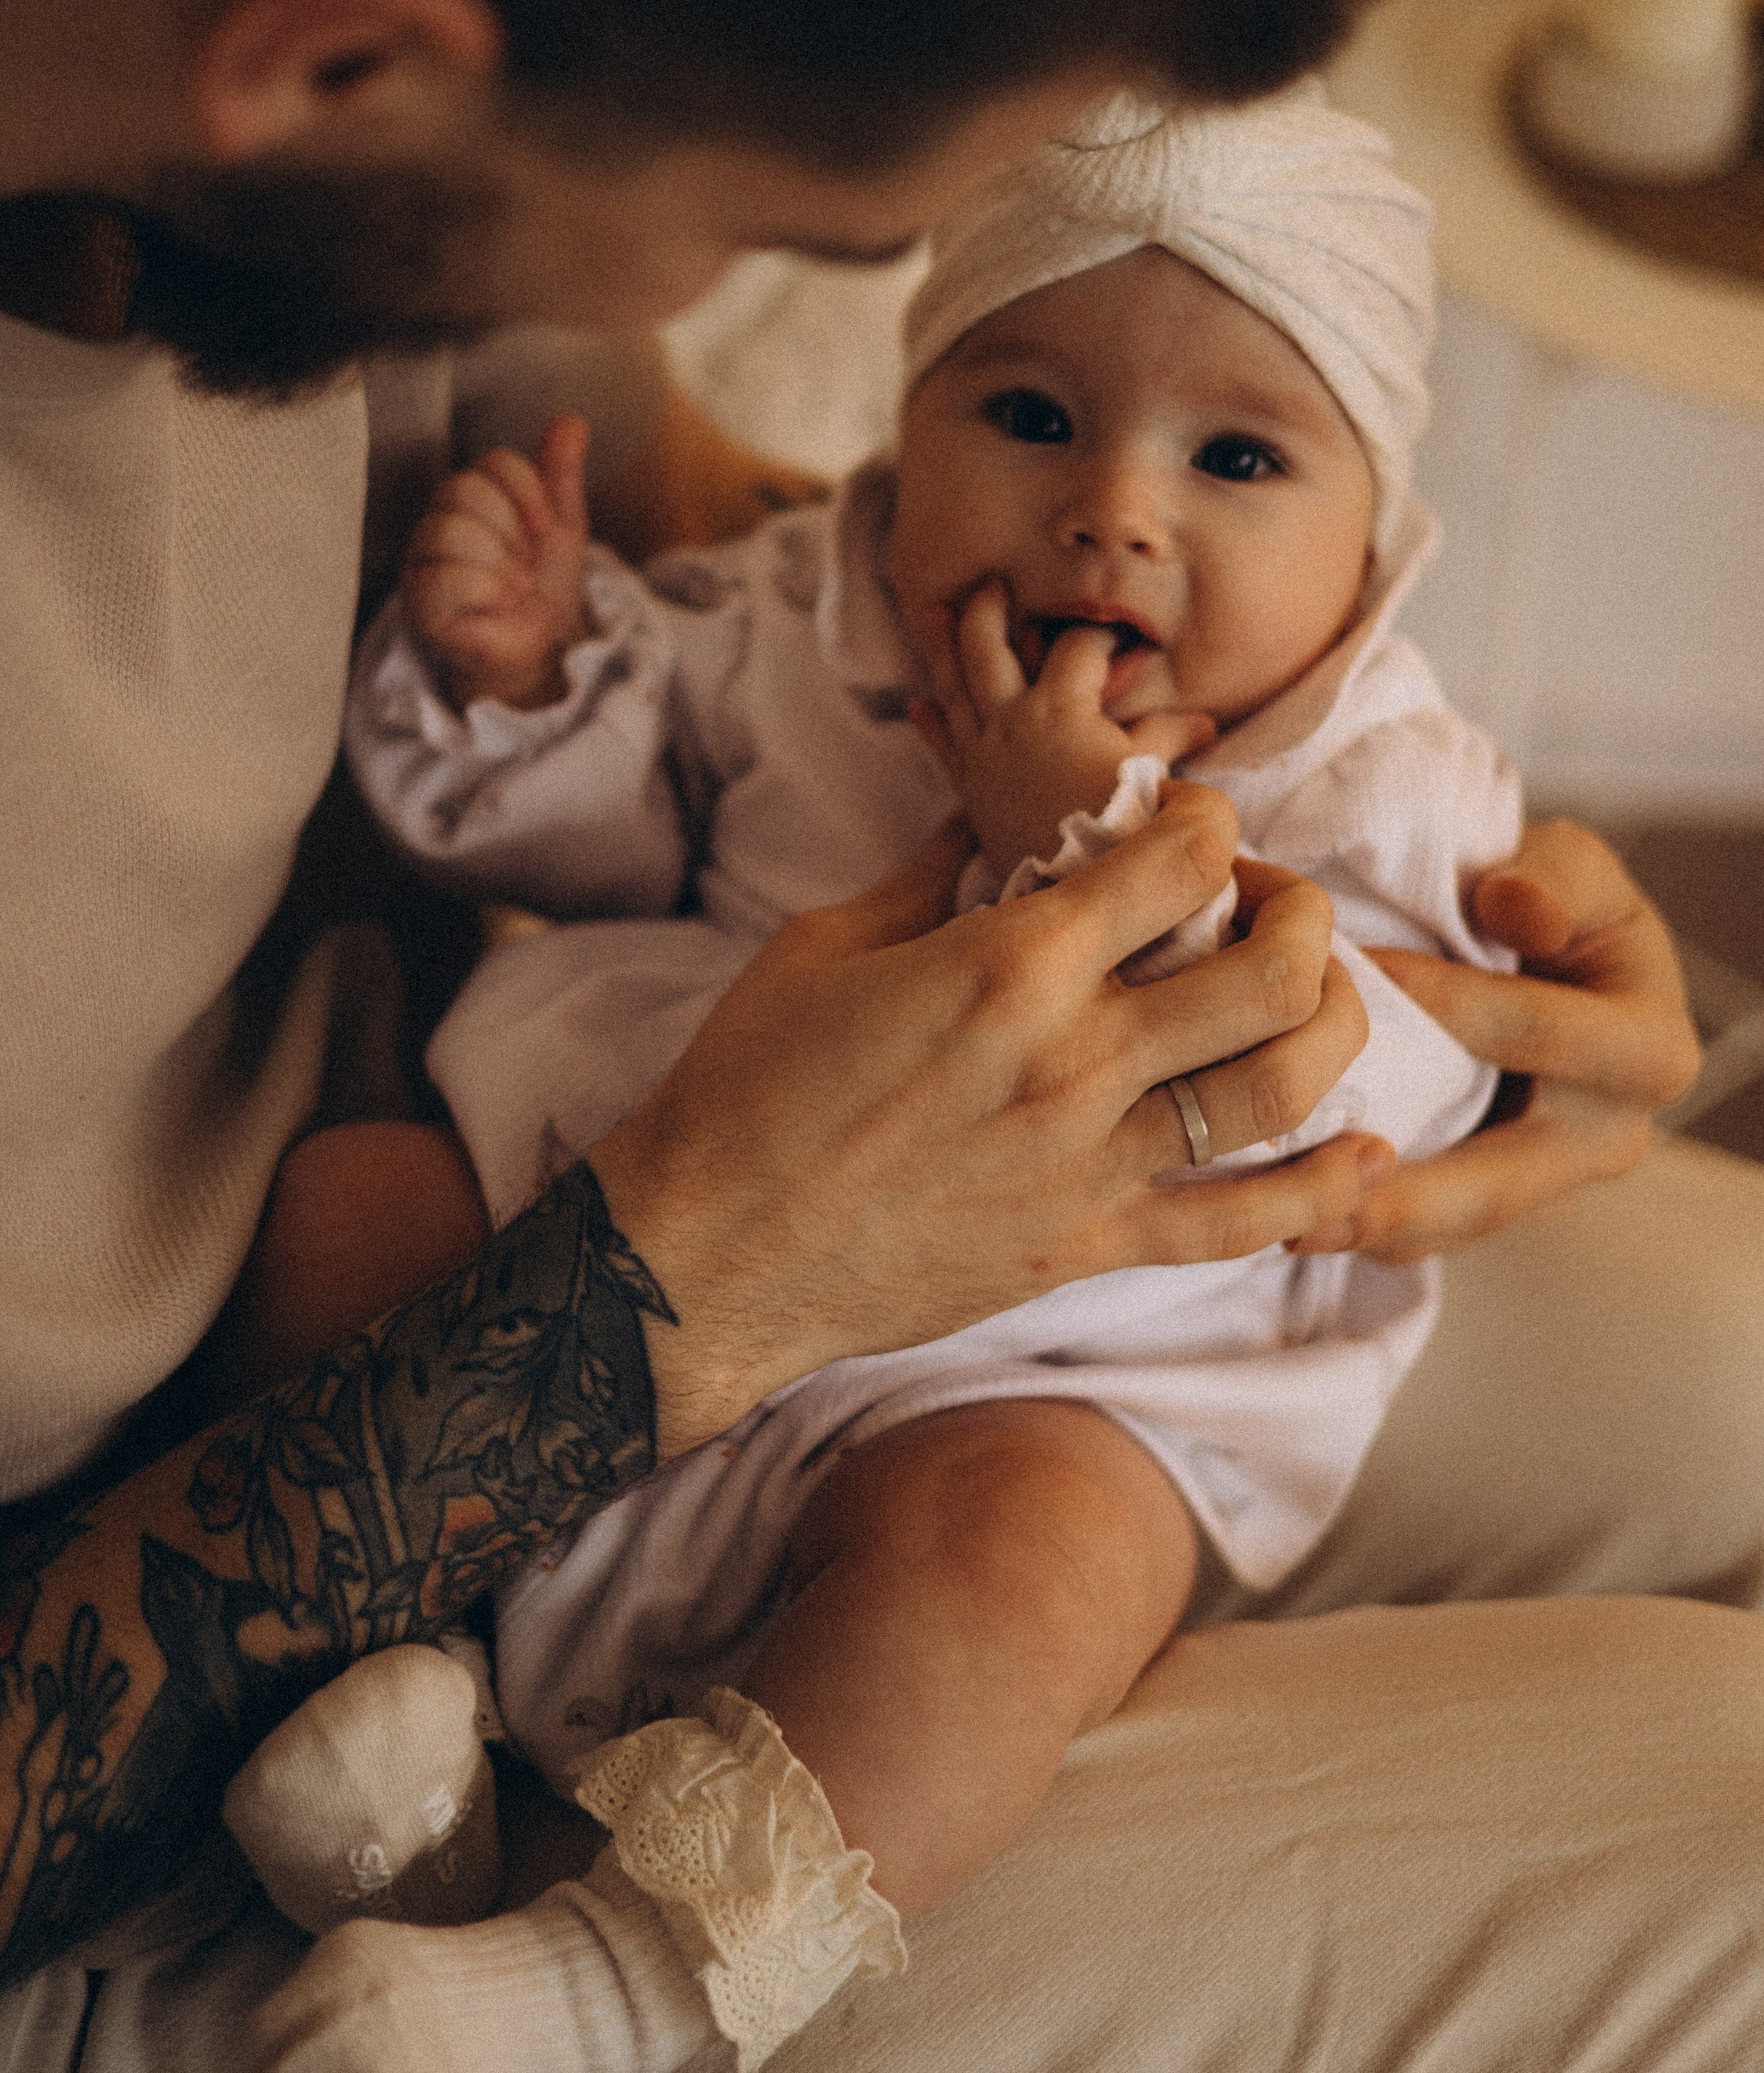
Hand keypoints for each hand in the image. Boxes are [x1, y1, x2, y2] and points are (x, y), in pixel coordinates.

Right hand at [400, 418, 590, 711]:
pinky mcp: (419, 600)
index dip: (529, 491)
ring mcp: (423, 558)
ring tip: (515, 587)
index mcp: (473, 494)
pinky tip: (499, 604)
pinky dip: (488, 590)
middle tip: (525, 565)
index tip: (545, 527)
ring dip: (501, 564)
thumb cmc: (542, 585)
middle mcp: (439, 517)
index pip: (493, 461)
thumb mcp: (562, 526)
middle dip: (511, 532)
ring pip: (450, 529)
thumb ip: (561, 475)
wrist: (539, 647)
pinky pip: (447, 577)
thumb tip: (572, 421)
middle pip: (465, 490)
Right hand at [590, 794, 1388, 1457]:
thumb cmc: (746, 1087)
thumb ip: (934, 875)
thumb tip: (992, 817)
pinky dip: (1324, 1189)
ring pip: (1286, 1085)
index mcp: (1010, 964)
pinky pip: (1244, 1222)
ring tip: (1309, 999)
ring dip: (1330, 1026)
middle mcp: (1076, 1060)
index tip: (1190, 824)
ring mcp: (1094, 1163)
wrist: (705, 1255)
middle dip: (1298, 913)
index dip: (1209, 821)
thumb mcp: (827, 943)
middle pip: (1275, 969)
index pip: (1183, 860)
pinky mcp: (1091, 1246)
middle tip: (1264, 906)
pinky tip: (1368, 1153)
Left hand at [910, 582, 1214, 884]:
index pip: (1076, 647)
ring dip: (943, 646)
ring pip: (954, 685)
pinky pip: (943, 745)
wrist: (1075, 885)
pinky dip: (931, 722)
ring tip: (933, 613)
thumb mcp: (1150, 774)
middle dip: (988, 609)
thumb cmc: (1120, 826)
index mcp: (1059, 708)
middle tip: (990, 583)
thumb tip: (1202, 723)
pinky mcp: (970, 786)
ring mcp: (983, 752)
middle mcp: (1010, 720)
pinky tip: (918, 705)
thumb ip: (1168, 737)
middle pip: (987, 647)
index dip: (1099, 633)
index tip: (1115, 633)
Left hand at [1293, 819, 1700, 1265]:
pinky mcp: (1503, 1202)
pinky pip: (1439, 1231)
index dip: (1443, 1002)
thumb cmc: (1563, 906)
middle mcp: (1612, 1136)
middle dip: (1408, 1192)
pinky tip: (1302, 1217)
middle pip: (1502, 1179)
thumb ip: (1555, 877)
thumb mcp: (1574, 868)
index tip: (1341, 976)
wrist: (1563, 967)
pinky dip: (1373, 1227)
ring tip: (1294, 1227)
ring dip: (1377, 1227)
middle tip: (1316, 1191)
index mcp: (1649, 1051)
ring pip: (1463, 1224)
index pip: (1533, 1030)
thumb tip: (1519, 912)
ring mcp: (1556, 1183)